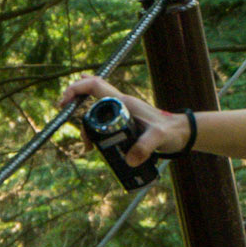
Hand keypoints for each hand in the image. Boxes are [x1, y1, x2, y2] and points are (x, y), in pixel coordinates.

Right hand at [58, 75, 187, 165]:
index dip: (75, 88)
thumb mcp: (159, 139)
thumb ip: (145, 147)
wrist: (182, 133)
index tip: (63, 102)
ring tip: (89, 148)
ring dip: (88, 129)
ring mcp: (122, 113)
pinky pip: (103, 122)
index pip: (94, 85)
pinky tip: (93, 145)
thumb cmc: (172, 132)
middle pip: (90, 103)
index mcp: (124, 102)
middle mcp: (120, 104)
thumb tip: (129, 161)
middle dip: (80, 118)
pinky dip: (95, 132)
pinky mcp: (124, 122)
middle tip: (85, 143)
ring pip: (96, 115)